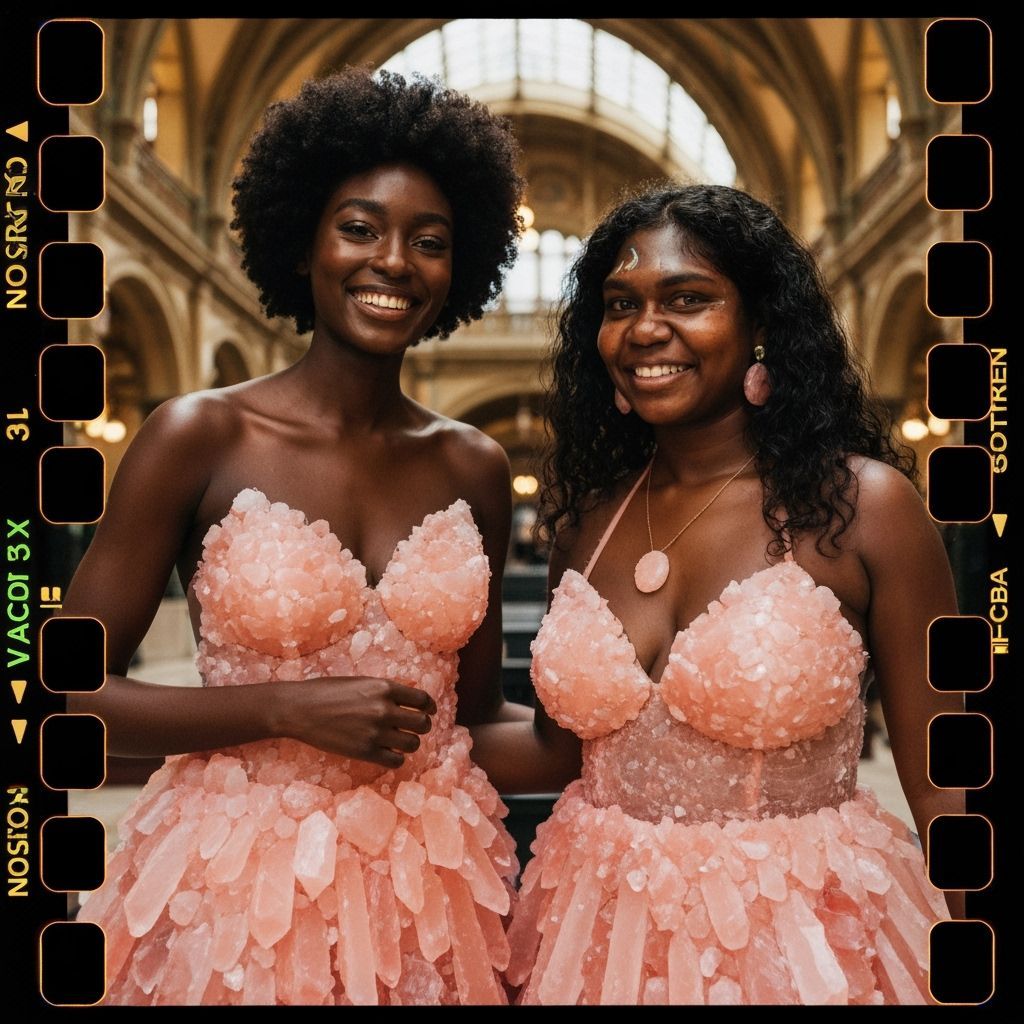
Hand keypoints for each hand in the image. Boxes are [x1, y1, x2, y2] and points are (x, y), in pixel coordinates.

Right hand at [275, 676, 435, 766]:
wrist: (300, 709)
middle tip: (415, 727)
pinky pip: (396, 761)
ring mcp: (375, 732)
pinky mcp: (365, 751)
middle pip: (423, 723)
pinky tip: (388, 753)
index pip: (423, 699)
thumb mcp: (361, 682)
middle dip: (422, 726)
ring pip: (412, 744)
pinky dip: (396, 758)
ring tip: (401, 740)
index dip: (429, 707)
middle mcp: (384, 709)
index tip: (428, 711)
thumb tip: (408, 700)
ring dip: (410, 743)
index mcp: (384, 687)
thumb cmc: (327, 691)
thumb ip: (385, 691)